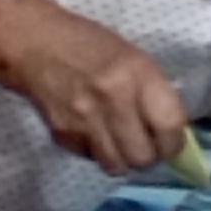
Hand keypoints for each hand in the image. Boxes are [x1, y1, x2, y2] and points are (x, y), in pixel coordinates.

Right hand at [6, 12, 189, 174]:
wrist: (36, 44)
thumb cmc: (92, 45)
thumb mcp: (135, 59)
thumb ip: (154, 94)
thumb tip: (172, 131)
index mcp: (138, 74)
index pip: (170, 126)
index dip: (175, 142)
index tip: (172, 141)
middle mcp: (114, 100)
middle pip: (143, 156)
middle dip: (150, 155)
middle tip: (147, 145)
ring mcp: (85, 121)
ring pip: (117, 166)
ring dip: (124, 159)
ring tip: (123, 144)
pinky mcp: (63, 134)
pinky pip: (92, 158)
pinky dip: (99, 153)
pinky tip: (98, 135)